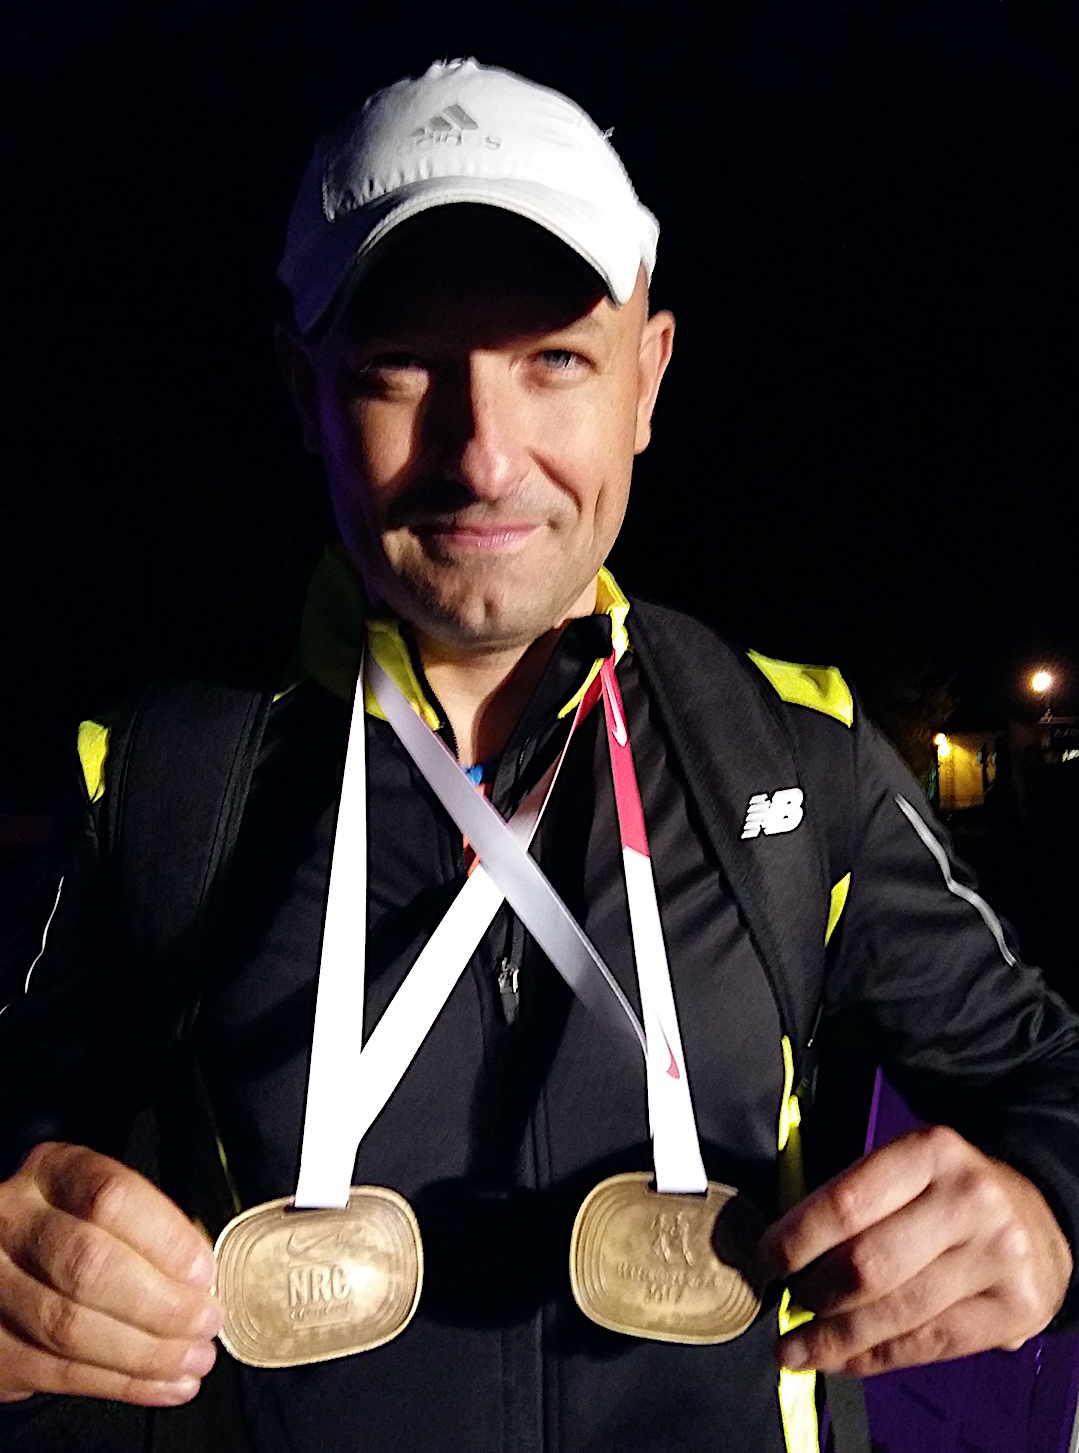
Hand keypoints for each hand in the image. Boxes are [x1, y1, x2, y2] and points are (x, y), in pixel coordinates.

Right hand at [0, 1142, 223, 1405]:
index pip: (111, 1196)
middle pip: (87, 1265)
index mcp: (53, 1172)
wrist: (3, 1267)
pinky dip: (120, 1383)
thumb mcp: (99, 1203)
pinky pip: (57, 1373)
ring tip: (191, 1358)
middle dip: (160, 1303)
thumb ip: (146, 1227)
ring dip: (144, 1352)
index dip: (165, 1238)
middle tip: (205, 1321)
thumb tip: (203, 1278)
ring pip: (68, 1326)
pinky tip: (161, 1383)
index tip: (204, 1271)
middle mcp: (13, 1221)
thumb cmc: (70, 1228)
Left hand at [756, 1124, 1072, 1375]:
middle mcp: (968, 1200)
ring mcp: (997, 1257)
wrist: (1038, 1216)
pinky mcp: (1015, 1308)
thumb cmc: (948, 1193)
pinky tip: (841, 1359)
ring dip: (833, 1338)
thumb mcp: (905, 1169)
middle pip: (868, 1265)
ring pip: (895, 1313)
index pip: (846, 1203)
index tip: (763, 1260)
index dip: (794, 1240)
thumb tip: (780, 1251)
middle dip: (813, 1292)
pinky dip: (873, 1358)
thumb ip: (851, 1198)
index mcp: (930, 1151)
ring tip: (797, 1347)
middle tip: (786, 1302)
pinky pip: (927, 1344)